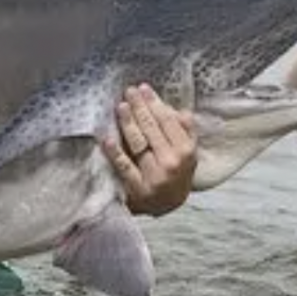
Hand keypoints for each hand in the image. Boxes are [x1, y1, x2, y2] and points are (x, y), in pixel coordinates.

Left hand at [102, 84, 197, 217]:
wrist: (169, 207)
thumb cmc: (178, 173)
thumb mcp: (189, 153)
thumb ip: (186, 130)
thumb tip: (178, 109)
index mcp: (186, 151)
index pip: (168, 121)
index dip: (155, 103)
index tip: (143, 88)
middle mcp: (172, 162)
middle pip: (152, 129)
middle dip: (140, 107)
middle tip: (129, 91)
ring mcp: (154, 176)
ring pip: (138, 143)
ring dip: (128, 123)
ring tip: (121, 106)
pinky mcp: (138, 188)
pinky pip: (124, 166)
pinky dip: (115, 152)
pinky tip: (107, 138)